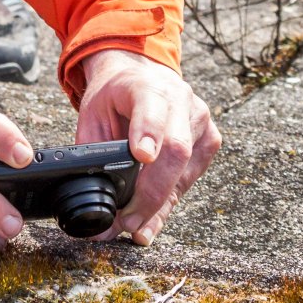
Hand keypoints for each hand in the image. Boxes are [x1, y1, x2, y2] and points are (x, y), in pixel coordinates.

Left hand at [76, 49, 221, 244]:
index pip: (152, 108)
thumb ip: (94, 148)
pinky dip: (169, 201)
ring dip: (159, 205)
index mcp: (146, 86)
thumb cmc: (114, 96)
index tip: (141, 156)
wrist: (140, 74)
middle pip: (176, 149)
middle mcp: (180, 100)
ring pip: (186, 170)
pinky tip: (152, 219)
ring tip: (134, 228)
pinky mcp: (209, 139)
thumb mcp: (93, 111)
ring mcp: (199, 120)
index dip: (149, 133)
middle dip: (151, 192)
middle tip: (127, 221)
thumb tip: (94, 196)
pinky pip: (191, 177)